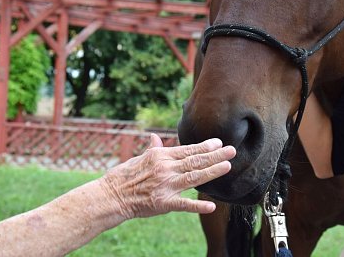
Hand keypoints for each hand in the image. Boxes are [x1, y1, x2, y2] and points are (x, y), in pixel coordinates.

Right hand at [100, 134, 234, 219]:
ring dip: (212, 172)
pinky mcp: (163, 203)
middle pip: (195, 161)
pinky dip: (197, 205)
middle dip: (215, 155)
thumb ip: (152, 149)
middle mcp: (165, 168)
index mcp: (160, 156)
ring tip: (227, 166)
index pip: (187, 149)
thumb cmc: (123, 176)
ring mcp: (165, 186)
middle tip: (232, 151)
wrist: (111, 195)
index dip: (204, 146)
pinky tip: (211, 205)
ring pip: (194, 177)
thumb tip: (156, 138)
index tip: (219, 142)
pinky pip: (183, 204)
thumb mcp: (138, 158)